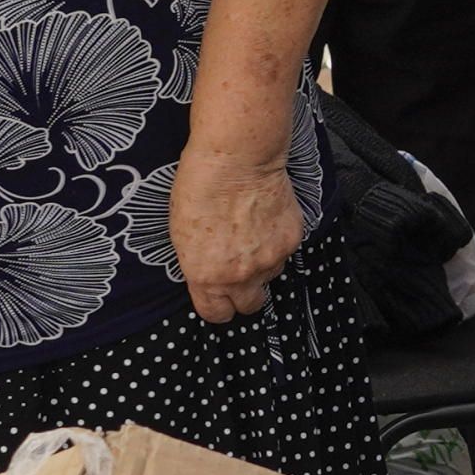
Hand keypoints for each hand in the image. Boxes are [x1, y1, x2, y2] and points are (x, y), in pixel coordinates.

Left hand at [172, 152, 304, 321]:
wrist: (238, 159)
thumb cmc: (201, 187)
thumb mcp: (183, 235)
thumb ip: (200, 265)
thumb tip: (210, 274)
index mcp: (206, 276)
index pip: (216, 315)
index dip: (218, 308)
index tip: (219, 300)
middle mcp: (240, 275)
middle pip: (250, 306)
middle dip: (245, 295)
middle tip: (240, 273)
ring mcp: (269, 260)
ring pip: (270, 276)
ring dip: (262, 263)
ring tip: (252, 234)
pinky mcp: (291, 241)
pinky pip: (286, 252)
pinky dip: (277, 241)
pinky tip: (265, 218)